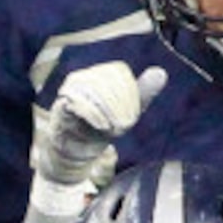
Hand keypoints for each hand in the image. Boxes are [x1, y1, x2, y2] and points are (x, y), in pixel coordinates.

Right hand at [33, 63, 167, 186]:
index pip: (118, 72)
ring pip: (92, 89)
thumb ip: (143, 93)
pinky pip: (78, 102)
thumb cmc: (103, 126)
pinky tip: (102, 126)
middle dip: (119, 103)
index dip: (128, 92)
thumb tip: (161, 73)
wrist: (75, 149)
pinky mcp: (61, 105)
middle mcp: (83, 76)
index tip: (132, 117)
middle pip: (106, 80)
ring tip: (112, 128)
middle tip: (124, 126)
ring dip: (107, 109)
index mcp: (102, 73)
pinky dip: (93, 114)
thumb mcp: (128, 110)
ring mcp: (70, 90)